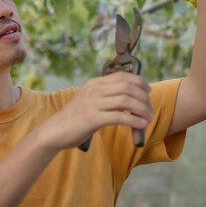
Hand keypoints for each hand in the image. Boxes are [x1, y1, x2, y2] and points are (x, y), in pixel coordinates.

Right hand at [37, 72, 152, 151]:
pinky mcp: (92, 118)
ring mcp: (92, 103)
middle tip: (150, 109)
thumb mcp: (90, 100)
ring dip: (142, 109)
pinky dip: (134, 121)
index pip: (123, 76)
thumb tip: (130, 97)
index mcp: (94, 83)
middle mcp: (94, 90)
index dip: (139, 82)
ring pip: (126, 101)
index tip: (148, 91)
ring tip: (148, 118)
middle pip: (128, 87)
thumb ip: (106, 96)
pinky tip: (141, 125)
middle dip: (144, 98)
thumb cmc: (75, 118)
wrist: (55, 131)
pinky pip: (119, 117)